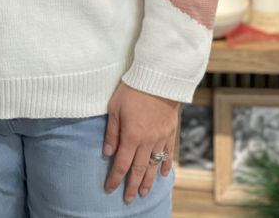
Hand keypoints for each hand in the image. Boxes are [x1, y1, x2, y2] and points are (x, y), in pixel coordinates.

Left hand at [103, 82, 178, 203]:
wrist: (159, 78)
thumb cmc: (132, 89)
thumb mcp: (115, 107)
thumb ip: (112, 131)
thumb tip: (108, 153)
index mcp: (131, 136)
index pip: (121, 164)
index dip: (115, 178)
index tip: (109, 189)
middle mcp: (147, 141)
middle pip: (138, 169)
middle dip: (132, 186)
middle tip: (128, 199)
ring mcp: (161, 138)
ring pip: (154, 165)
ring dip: (148, 181)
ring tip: (143, 192)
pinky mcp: (170, 132)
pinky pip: (168, 154)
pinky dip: (165, 165)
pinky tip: (163, 174)